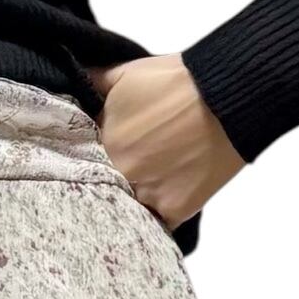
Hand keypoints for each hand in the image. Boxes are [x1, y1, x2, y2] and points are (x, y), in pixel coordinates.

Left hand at [84, 55, 248, 232]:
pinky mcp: (175, 209)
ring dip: (132, 200)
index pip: (83, 160)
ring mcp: (147, 195)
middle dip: (112, 178)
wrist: (226, 96)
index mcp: (103, 143)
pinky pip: (157, 224)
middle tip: (130, 168)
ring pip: (127, 207)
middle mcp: (121, 173)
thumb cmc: (175, 81)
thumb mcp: (124, 74)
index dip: (91, 158)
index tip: (104, 154)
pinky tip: (161, 204)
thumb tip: (73, 87)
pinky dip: (156, 219)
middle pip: (105, 185)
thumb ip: (91, 86)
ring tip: (148, 186)